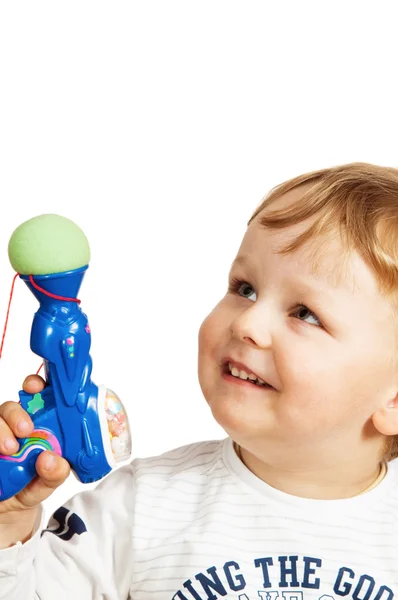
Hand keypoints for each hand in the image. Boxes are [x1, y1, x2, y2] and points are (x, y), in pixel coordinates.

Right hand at [0, 375, 69, 542]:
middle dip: (15, 413)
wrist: (9, 512)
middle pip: (8, 407)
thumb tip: (52, 459)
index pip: (35, 396)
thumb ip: (56, 473)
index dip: (35, 385)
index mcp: (36, 424)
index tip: (37, 387)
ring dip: (0, 430)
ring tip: (10, 449)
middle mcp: (12, 426)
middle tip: (25, 430)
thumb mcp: (48, 482)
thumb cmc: (33, 485)